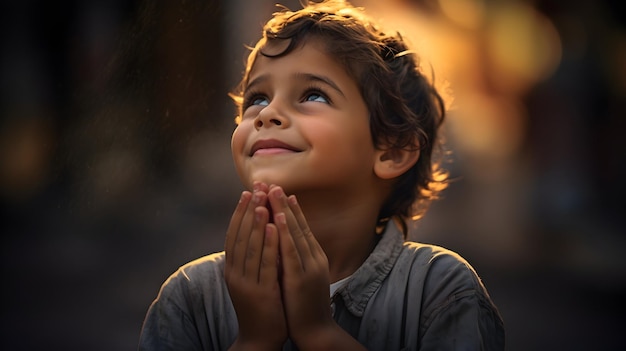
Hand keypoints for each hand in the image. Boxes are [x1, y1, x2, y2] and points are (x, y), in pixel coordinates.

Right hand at [224, 182, 286, 349]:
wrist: (259, 339)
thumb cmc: (258, 306)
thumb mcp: (249, 279)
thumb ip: (249, 258)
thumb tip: (253, 232)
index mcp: (232, 269)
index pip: (234, 235)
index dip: (239, 213)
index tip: (246, 192)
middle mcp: (235, 274)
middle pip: (241, 236)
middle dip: (248, 211)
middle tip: (255, 188)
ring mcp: (247, 283)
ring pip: (251, 247)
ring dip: (257, 223)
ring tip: (262, 201)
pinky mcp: (262, 292)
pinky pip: (266, 264)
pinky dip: (269, 244)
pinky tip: (274, 227)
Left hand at [267, 186, 335, 346]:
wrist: (317, 332)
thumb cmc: (307, 307)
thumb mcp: (304, 278)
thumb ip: (297, 261)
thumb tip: (285, 244)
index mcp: (315, 258)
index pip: (301, 228)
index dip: (290, 209)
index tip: (280, 191)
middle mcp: (314, 258)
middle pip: (297, 225)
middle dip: (284, 203)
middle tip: (273, 183)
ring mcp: (309, 267)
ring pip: (294, 233)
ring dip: (282, 211)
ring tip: (272, 192)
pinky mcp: (300, 278)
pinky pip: (290, 252)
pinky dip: (283, 234)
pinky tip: (275, 220)